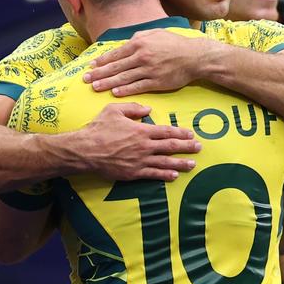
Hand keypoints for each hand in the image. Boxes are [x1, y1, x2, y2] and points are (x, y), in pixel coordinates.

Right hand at [67, 102, 200, 181]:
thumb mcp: (114, 110)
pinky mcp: (133, 173)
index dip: (180, 133)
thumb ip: (133, 108)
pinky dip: (165, 175)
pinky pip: (153, 174)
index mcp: (141, 130)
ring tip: (193, 164)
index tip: (190, 134)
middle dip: (186, 147)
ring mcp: (139, 161)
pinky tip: (174, 175)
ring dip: (180, 163)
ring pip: (165, 162)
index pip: (166, 131)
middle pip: (170, 147)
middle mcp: (144, 146)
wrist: (84, 150)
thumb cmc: (98, 128)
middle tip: (199, 147)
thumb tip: (148, 108)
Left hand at [83, 29, 204, 95]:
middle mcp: (141, 57)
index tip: (91, 66)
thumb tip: (126, 42)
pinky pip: (137, 87)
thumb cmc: (175, 44)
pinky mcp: (156, 82)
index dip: (102, 61)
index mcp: (139, 43)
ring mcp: (148, 70)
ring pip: (123, 78)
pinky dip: (125, 90)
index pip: (115, 54)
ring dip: (107, 83)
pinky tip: (115, 93)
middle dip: (98, 74)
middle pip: (115, 67)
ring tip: (95, 87)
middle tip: (85, 80)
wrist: (194, 57)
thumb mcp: (156, 33)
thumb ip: (139, 37)